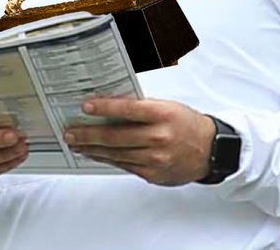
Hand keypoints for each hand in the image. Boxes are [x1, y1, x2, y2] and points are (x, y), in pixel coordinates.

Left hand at [63, 98, 215, 185]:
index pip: (128, 109)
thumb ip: (141, 108)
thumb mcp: (168, 107)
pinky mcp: (152, 174)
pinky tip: (95, 154)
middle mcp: (159, 137)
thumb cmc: (186, 123)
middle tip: (70, 132)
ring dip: (92, 149)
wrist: (209, 150)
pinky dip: (107, 159)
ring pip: (116, 154)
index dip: (104, 107)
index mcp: (163, 115)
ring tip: (76, 144)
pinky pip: (124, 165)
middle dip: (88, 134)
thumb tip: (109, 107)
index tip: (85, 106)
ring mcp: (155, 158)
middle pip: (116, 136)